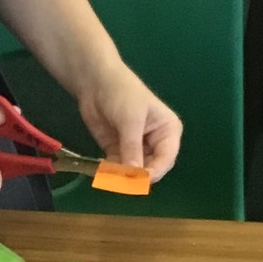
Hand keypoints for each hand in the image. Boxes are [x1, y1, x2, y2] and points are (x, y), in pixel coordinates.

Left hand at [77, 65, 181, 180]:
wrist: (95, 81)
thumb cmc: (122, 93)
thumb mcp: (130, 120)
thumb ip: (133, 148)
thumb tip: (135, 175)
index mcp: (168, 132)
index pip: (166, 159)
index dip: (154, 172)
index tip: (138, 180)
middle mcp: (155, 143)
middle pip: (151, 168)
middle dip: (137, 176)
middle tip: (120, 180)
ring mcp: (136, 148)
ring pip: (133, 171)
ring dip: (122, 176)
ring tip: (108, 175)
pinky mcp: (117, 150)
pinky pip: (117, 167)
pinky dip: (110, 171)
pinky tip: (102, 171)